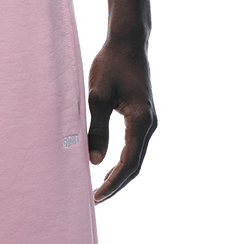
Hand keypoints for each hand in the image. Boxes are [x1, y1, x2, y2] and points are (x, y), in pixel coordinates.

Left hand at [87, 38, 156, 204]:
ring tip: (99, 188)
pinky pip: (134, 147)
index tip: (96, 196)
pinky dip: (121, 162)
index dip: (113, 182)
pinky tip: (106, 167)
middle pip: (135, 165)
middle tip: (95, 199)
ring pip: (136, 157)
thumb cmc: (110, 65)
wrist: (127, 44)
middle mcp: (150, 124)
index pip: (128, 162)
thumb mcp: (97, 96)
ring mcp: (148, 122)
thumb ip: (97, 129)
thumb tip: (94, 161)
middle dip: (116, 184)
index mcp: (141, 120)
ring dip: (119, 174)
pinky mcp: (142, 118)